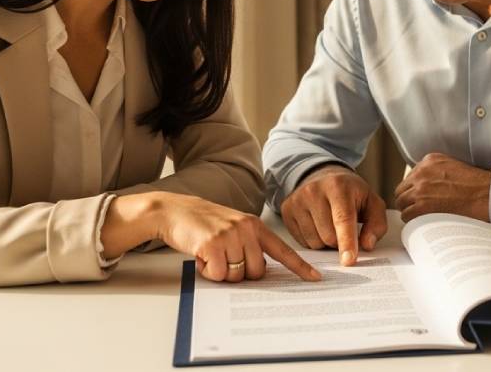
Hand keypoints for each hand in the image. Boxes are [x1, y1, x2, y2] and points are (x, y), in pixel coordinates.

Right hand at [104, 192, 319, 282]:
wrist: (175, 211)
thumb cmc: (204, 224)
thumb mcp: (233, 228)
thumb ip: (249, 244)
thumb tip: (260, 273)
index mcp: (255, 225)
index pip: (283, 250)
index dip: (300, 267)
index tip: (315, 278)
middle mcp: (246, 229)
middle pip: (257, 272)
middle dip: (240, 273)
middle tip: (223, 258)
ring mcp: (230, 236)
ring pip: (237, 276)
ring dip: (222, 272)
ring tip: (210, 254)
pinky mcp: (213, 244)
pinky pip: (218, 275)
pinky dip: (208, 272)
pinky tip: (200, 256)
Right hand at [280, 164, 386, 265]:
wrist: (323, 176)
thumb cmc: (350, 193)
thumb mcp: (372, 203)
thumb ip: (376, 224)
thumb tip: (366, 245)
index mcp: (338, 186)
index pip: (342, 219)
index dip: (347, 242)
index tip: (349, 261)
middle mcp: (314, 191)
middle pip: (328, 236)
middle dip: (339, 242)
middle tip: (344, 229)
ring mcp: (297, 200)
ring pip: (314, 242)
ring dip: (326, 243)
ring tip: (330, 224)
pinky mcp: (286, 210)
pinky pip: (302, 241)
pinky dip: (313, 240)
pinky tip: (317, 225)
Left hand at [394, 153, 490, 222]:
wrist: (486, 196)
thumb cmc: (476, 186)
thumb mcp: (453, 167)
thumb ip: (435, 172)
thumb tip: (426, 187)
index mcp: (429, 161)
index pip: (410, 177)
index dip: (413, 190)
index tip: (419, 198)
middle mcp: (422, 172)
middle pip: (401, 190)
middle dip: (408, 200)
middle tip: (417, 210)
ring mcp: (420, 189)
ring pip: (401, 203)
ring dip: (409, 211)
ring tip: (422, 218)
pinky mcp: (422, 205)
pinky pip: (406, 215)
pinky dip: (413, 221)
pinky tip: (424, 223)